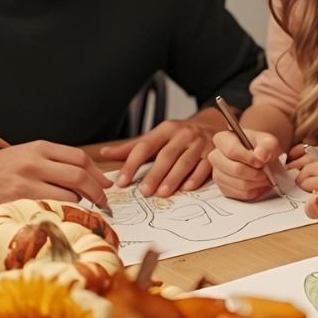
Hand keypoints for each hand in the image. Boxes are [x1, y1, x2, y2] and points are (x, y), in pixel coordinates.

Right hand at [0, 141, 111, 216]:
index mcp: (39, 148)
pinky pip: (50, 210)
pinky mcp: (17, 203)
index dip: (97, 174)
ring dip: (76, 204)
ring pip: (67, 196)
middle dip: (96, 192)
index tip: (105, 185)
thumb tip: (91, 177)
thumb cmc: (0, 169)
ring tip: (72, 206)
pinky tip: (58, 215)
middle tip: (102, 201)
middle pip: (78, 177)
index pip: (79, 159)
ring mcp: (25, 185)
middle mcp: (33, 164)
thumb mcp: (27, 154)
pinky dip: (59, 214)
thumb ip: (55, 162)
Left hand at [98, 119, 215, 197]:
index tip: (122, 181)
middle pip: (166, 155)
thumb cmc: (179, 135)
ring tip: (162, 193)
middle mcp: (182, 135)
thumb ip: (132, 147)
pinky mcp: (212, 153)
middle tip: (144, 192)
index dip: (132, 164)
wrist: (212, 124)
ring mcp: (199, 144)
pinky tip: (187, 188)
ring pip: (185, 161)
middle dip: (154, 174)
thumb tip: (104, 153)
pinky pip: (205, 166)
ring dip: (173, 178)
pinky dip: (196, 178)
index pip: (144, 146)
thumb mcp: (156, 136)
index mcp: (165, 130)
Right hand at [207, 128, 281, 199]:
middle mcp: (216, 156)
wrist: (260, 158)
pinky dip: (254, 191)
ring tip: (265, 177)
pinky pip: (240, 194)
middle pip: (235, 169)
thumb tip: (261, 155)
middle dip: (255, 173)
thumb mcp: (268, 141)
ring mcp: (218, 174)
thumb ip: (267, 145)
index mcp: (223, 139)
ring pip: (238, 184)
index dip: (249, 158)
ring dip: (256, 183)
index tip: (261, 162)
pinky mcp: (223, 188)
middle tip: (265, 172)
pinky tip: (259, 184)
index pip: (232, 151)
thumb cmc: (261, 147)